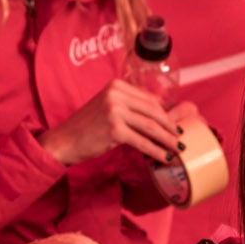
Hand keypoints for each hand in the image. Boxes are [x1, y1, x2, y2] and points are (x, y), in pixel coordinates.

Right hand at [39, 80, 181, 167]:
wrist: (64, 141)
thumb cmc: (87, 127)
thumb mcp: (107, 107)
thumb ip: (129, 105)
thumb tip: (161, 111)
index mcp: (116, 85)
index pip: (149, 98)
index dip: (165, 112)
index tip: (175, 123)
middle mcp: (116, 94)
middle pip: (153, 111)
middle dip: (169, 125)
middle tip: (180, 137)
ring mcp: (115, 111)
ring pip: (150, 126)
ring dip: (167, 139)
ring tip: (177, 148)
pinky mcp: (114, 129)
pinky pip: (142, 141)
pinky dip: (155, 151)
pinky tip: (164, 157)